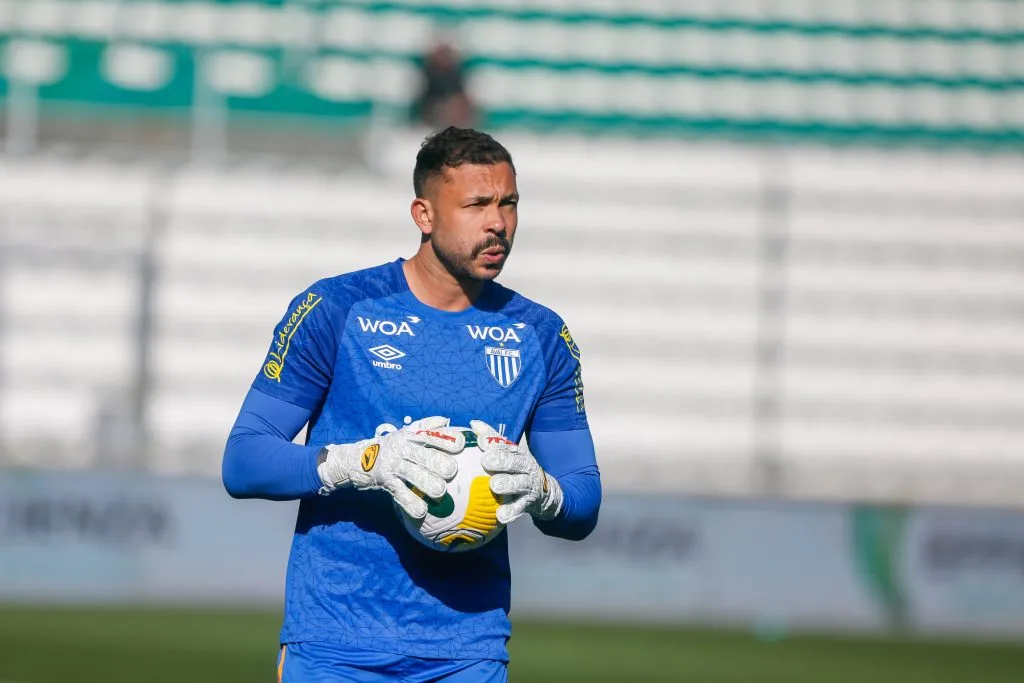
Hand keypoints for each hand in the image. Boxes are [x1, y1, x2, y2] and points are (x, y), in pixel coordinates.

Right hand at [318, 416, 462, 518]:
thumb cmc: (391, 447)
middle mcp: (401, 449)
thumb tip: (445, 420)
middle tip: (451, 471)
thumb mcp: (405, 434)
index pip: (429, 435)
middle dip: (437, 462)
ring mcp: (392, 465)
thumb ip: (426, 427)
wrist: (358, 459)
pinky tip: (421, 511)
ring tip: (440, 492)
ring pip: (411, 473)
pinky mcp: (385, 481)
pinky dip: (410, 503)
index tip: (461, 445)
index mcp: (409, 436)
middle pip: (421, 454)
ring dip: (426, 483)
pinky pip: (399, 492)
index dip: (445, 439)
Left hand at [472, 420, 562, 524]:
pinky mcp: (528, 504)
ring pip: (519, 484)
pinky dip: (511, 512)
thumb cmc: (517, 470)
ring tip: (495, 485)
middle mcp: (525, 467)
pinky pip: (519, 508)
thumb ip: (493, 440)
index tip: (480, 441)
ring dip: (507, 484)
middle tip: (487, 461)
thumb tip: (473, 423)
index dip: (493, 442)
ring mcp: (528, 486)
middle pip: (515, 462)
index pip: (506, 444)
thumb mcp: (510, 454)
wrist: (545, 493)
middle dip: (502, 460)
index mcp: (518, 453)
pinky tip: (501, 515)